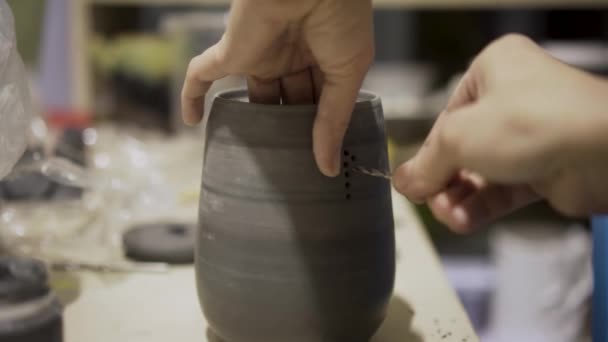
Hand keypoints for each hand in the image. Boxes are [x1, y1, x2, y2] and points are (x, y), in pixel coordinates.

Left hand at [181, 0, 373, 176]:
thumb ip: (334, 120)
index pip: (319, 101)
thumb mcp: (348, 72)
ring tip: (254, 162)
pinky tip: (190, 121)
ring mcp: (259, 54)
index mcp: (323, 58)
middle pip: (286, 102)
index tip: (319, 161)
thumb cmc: (342, 17)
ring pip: (251, 97)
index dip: (319, 128)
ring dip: (251, 125)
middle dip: (289, 130)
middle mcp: (291, 57)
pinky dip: (192, 94)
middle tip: (291, 168)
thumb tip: (329, 167)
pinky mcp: (231, 50)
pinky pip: (201, 74)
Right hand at [393, 34, 607, 232]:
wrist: (603, 151)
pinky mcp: (544, 169)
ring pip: (480, 173)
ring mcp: (531, 136)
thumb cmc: (535, 122)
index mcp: (493, 71)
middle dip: (443, 181)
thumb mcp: (458, 136)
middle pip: (461, 149)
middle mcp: (513, 100)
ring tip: (448, 216)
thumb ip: (426, 162)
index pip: (447, 118)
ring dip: (459, 198)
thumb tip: (404, 182)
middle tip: (429, 201)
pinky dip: (480, 207)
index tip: (412, 180)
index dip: (427, 152)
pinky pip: (502, 190)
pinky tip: (462, 221)